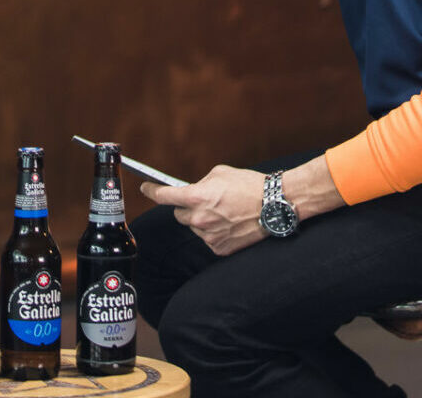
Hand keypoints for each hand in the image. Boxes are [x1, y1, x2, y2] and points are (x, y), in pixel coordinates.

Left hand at [140, 165, 268, 256]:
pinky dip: (214, 232)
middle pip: (179, 215)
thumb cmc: (249, 185)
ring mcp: (208, 236)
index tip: (146, 188)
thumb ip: (200, 183)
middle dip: (186, 207)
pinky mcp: (219, 248)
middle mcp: (199, 219)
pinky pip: (208, 239)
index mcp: (196, 197)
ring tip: (224, 213)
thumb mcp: (220, 173)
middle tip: (203, 202)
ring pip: (194, 227)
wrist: (274, 205)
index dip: (151, 191)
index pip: (164, 196)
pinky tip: (229, 224)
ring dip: (201, 220)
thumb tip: (190, 191)